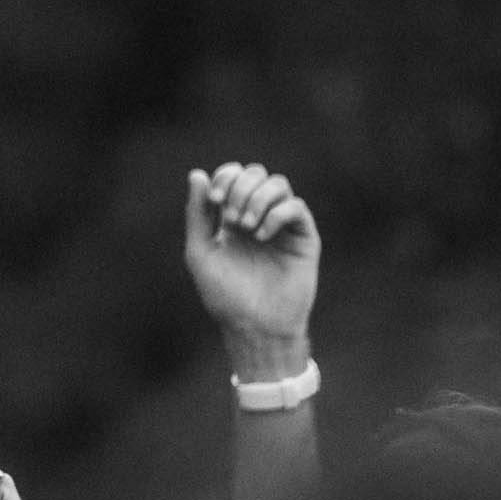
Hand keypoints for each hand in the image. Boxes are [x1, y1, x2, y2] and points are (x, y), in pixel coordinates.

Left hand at [182, 162, 319, 381]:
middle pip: (256, 173)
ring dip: (257, 199)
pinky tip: (261, 235)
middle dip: (240, 188)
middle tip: (231, 219)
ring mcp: (283, 226)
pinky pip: (296, 207)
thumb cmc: (225, 295)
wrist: (254, 326)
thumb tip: (196, 174)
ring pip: (278, 184)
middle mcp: (259, 217)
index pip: (233, 175)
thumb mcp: (201, 252)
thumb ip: (197, 214)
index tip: (214, 201)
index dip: (224, 178)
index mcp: (232, 218)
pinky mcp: (304, 238)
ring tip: (245, 228)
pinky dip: (276, 214)